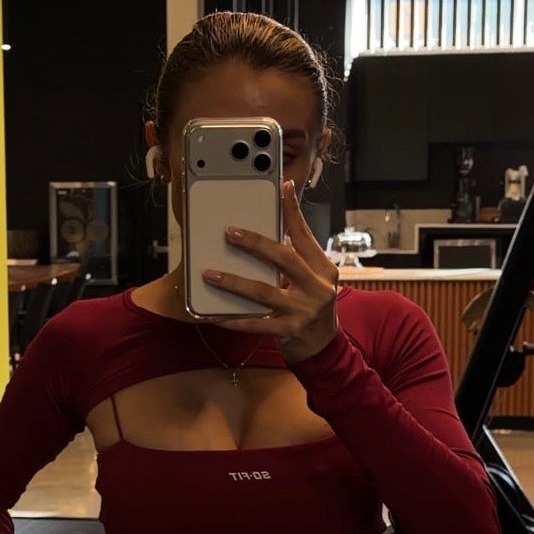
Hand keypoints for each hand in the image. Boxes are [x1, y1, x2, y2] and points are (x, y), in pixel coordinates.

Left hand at [202, 179, 339, 361]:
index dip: (293, 211)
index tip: (282, 187)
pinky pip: (257, 325)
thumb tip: (269, 230)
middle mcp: (316, 288)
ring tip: (210, 274)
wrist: (323, 346)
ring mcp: (303, 311)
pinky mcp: (289, 331)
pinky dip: (235, 320)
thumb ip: (296, 257)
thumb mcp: (312, 278)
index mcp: (323, 268)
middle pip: (284, 259)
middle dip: (255, 244)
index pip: (305, 235)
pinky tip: (217, 316)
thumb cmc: (311, 305)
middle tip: (230, 233)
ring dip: (234, 282)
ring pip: (263, 292)